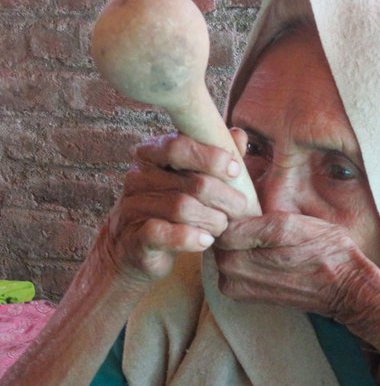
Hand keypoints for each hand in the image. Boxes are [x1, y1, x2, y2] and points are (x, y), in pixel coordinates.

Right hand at [102, 130, 248, 282]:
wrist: (137, 249)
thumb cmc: (171, 207)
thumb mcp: (192, 178)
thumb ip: (214, 158)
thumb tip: (237, 135)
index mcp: (152, 155)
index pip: (179, 146)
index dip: (211, 157)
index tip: (235, 170)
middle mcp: (138, 177)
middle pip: (193, 183)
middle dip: (224, 197)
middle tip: (239, 209)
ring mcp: (132, 207)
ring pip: (183, 208)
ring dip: (212, 219)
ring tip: (221, 226)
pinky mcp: (133, 238)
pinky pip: (164, 234)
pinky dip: (190, 237)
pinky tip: (205, 241)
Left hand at [214, 213, 379, 326]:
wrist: (344, 288)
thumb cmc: (325, 250)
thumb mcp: (291, 224)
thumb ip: (251, 222)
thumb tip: (223, 216)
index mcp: (240, 255)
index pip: (218, 222)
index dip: (234, 210)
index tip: (252, 206)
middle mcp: (233, 275)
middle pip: (217, 238)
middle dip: (234, 226)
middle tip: (260, 219)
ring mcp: (236, 288)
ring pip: (223, 252)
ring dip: (238, 243)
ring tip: (266, 238)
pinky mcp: (244, 295)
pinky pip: (230, 267)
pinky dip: (242, 256)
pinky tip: (266, 252)